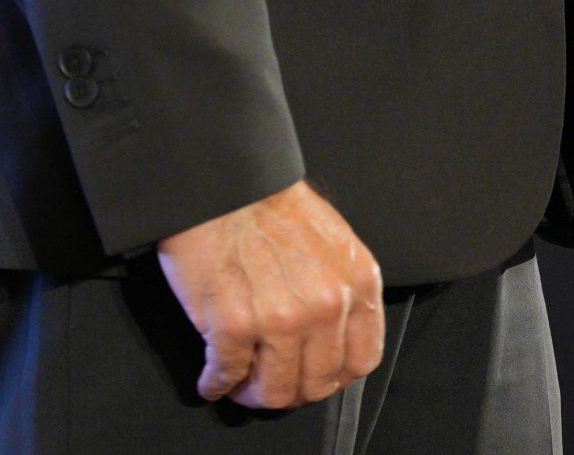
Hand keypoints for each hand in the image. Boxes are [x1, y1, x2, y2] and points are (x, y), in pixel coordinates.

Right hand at [157, 178, 384, 409]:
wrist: (224, 179)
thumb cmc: (273, 205)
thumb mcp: (332, 240)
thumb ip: (342, 289)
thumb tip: (331, 344)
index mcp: (357, 282)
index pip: (361, 362)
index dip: (334, 376)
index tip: (312, 375)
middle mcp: (327, 305)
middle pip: (316, 384)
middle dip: (291, 391)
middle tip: (269, 383)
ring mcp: (281, 319)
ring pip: (274, 392)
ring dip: (253, 393)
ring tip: (239, 382)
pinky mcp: (234, 326)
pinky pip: (227, 376)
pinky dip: (216, 383)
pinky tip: (212, 378)